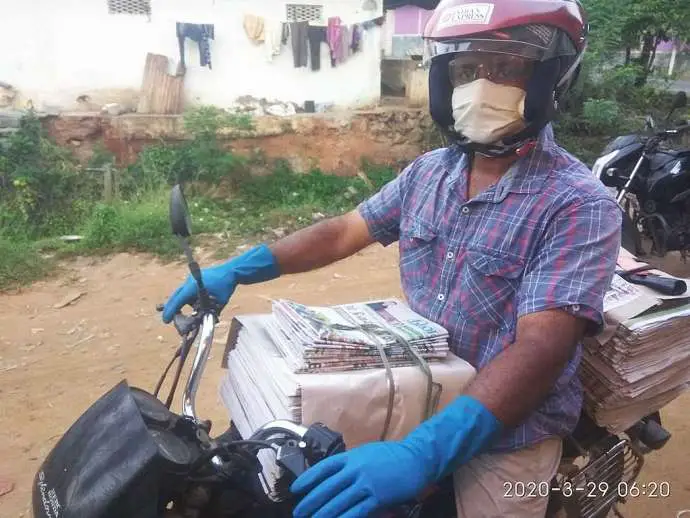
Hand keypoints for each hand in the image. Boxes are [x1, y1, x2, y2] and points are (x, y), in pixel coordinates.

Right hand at [161, 244, 279, 322]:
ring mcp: (191, 280)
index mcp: (193, 286)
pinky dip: (186, 299)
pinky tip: (190, 305)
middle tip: (167, 319)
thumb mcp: (219, 302)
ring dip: (179, 304)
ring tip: (177, 313)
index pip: (179, 300)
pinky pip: (187, 291)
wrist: (231, 271)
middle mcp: (189, 282)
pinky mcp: (194, 280)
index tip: (166, 320)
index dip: (171, 311)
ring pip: (181, 294)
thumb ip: (210, 312)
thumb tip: (203, 323)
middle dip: (171, 308)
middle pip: (176, 296)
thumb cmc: (226, 286)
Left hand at [291, 395, 501, 517]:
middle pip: (326, 487)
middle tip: (299, 512)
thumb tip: (334, 475)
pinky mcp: (376, 496)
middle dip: (310, 502)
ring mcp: (365, 483)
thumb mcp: (366, 453)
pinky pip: (355, 511)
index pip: (323, 468)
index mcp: (351, 457)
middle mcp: (354, 469)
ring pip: (337, 501)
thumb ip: (351, 463)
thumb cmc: (391, 456)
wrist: (416, 459)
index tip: (296, 489)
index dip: (308, 479)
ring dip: (322, 514)